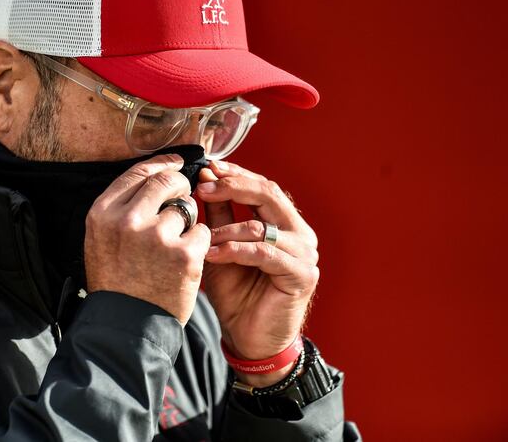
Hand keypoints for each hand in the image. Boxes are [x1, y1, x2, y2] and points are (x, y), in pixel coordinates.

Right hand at [85, 154, 211, 324]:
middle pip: (166, 181)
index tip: (175, 162)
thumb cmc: (116, 283)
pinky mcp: (184, 254)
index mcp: (102, 214)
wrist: (125, 327)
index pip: (137, 173)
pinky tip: (186, 262)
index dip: (161, 164)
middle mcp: (128, 220)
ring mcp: (157, 236)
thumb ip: (121, 209)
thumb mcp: (100, 240)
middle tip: (185, 195)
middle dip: (180, 185)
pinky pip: (203, 232)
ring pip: (187, 207)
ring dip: (188, 222)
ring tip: (175, 245)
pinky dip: (199, 244)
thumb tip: (152, 177)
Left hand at [195, 161, 318, 382]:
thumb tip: (206, 179)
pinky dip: (235, 250)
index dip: (235, 174)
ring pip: (262, 225)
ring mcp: (305, 254)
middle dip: (233, 187)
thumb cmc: (235, 293)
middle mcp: (299, 233)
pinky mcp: (302, 275)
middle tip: (204, 188)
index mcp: (284, 222)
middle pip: (268, 194)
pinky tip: (213, 254)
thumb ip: (218, 215)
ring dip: (227, 229)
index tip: (208, 168)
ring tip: (202, 238)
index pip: (262, 186)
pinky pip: (265, 253)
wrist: (248, 338)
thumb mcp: (220, 246)